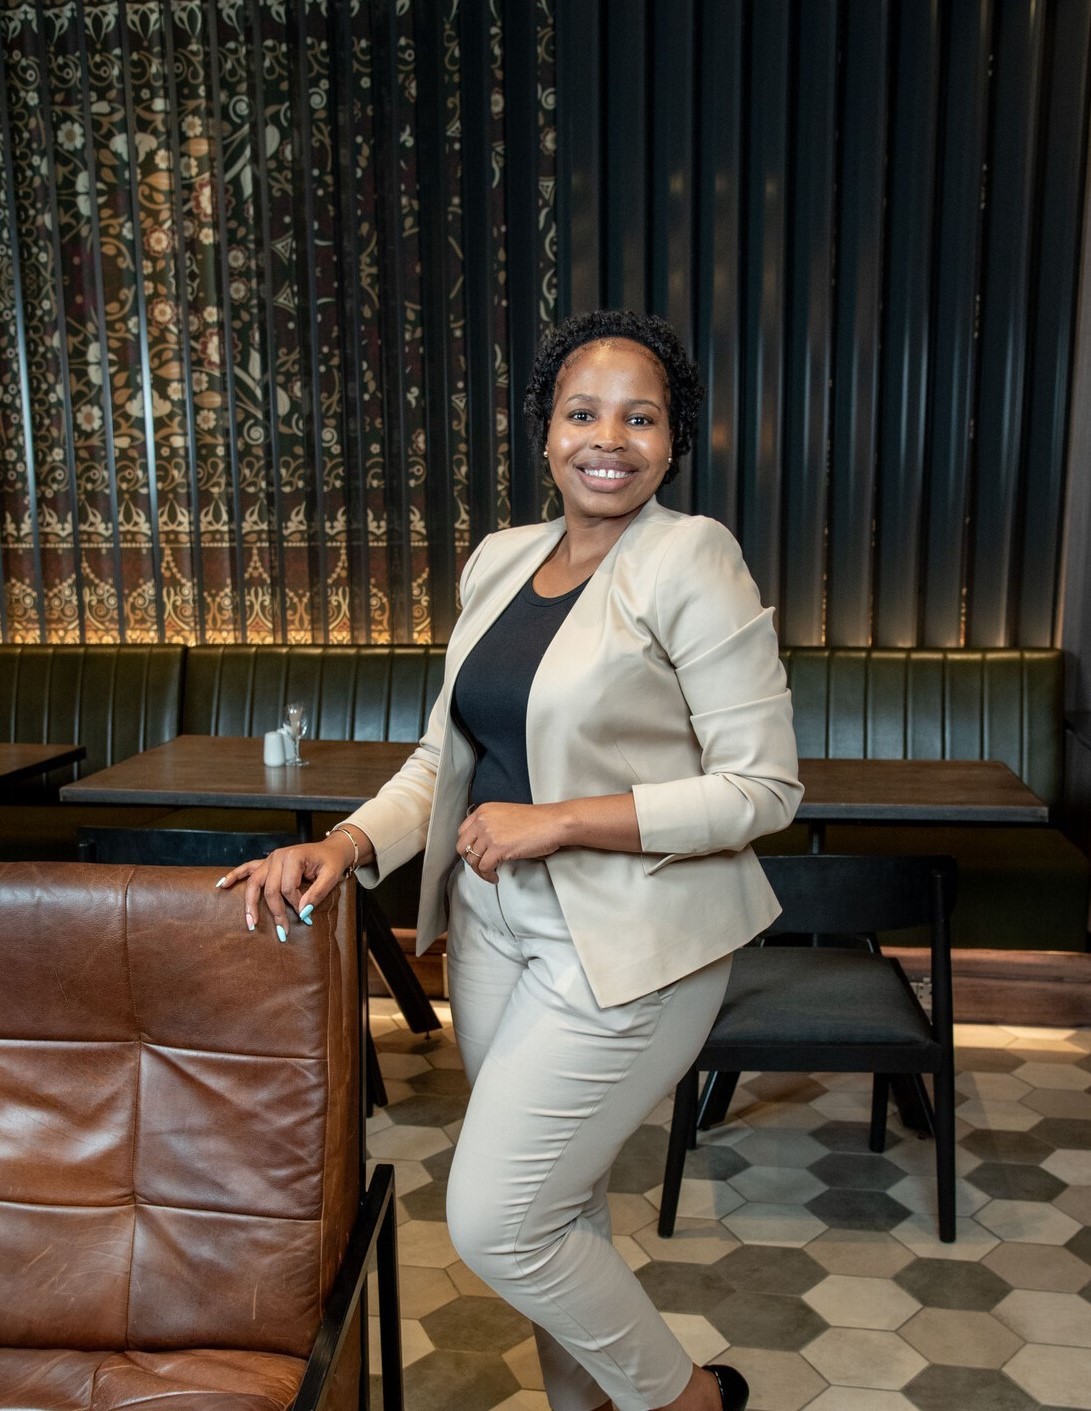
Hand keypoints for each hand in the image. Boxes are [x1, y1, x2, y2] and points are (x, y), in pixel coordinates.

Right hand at [215, 835, 355, 940]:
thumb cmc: (331, 862)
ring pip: (254, 883)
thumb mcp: (331, 876)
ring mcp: (270, 859)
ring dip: (250, 903)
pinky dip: (234, 876)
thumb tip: (303, 913)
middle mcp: (277, 856)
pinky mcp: (266, 863)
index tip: (306, 915)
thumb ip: (317, 894)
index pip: (287, 887)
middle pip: (269, 888)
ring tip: (250, 923)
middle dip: (275, 912)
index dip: (296, 903)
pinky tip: (222, 885)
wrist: (330, 849)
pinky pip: (247, 868)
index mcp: (293, 856)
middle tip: (281, 932)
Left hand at [456, 801, 565, 883]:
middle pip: (463, 846)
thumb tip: (483, 844)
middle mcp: (483, 821)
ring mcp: (489, 834)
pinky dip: (487, 876)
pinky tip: (495, 877)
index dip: (468, 846)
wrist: (552, 823)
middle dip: (470, 859)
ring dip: (480, 870)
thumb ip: (491, 825)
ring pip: (472, 859)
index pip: (463, 831)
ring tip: (490, 874)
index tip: (474, 853)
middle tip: (480, 866)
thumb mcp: (506, 815)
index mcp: (484, 811)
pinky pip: (484, 868)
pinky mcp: (498, 848)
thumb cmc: (537, 820)